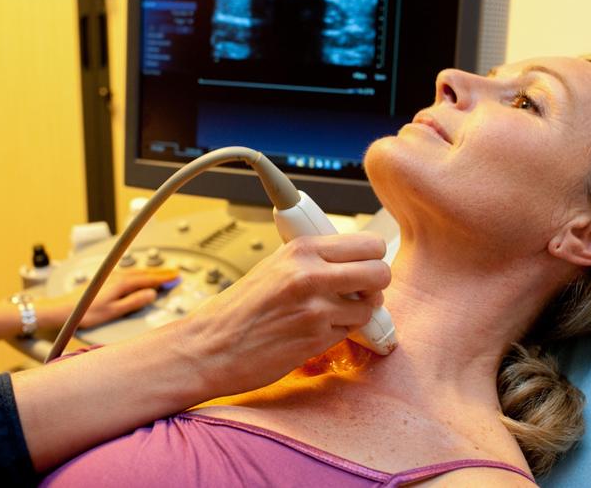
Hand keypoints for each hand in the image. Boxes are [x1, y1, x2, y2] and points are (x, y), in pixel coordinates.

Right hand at [14, 234, 388, 470]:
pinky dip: (340, 333)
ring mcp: (315, 309)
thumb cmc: (239, 309)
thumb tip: (351, 258)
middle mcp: (311, 275)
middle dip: (376, 285)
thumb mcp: (275, 266)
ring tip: (333, 314)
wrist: (210, 346)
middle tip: (362, 292)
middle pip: (380, 272)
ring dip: (359, 314)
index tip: (366, 265)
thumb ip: (313, 260)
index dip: (372, 257)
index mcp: (301, 250)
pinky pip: (350, 332)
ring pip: (370, 307)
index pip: (368, 243)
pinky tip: (316, 332)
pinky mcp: (316, 339)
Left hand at [40, 268, 178, 329]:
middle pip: (144, 272)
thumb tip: (151, 294)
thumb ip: (134, 302)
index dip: (164, 279)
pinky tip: (139, 276)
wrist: (63, 309)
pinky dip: (139, 273)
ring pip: (136, 271)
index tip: (176, 278)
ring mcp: (110, 275)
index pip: (149, 279)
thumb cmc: (85, 312)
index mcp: (122, 283)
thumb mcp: (114, 311)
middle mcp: (117, 276)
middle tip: (174, 273)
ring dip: (150, 272)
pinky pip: (128, 272)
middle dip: (160, 273)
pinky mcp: (105, 278)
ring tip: (161, 274)